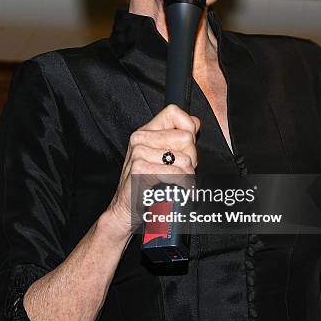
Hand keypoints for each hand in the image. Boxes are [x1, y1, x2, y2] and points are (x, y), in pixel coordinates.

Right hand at [108, 104, 199, 233]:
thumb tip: (195, 122)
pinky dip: (181, 184)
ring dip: (187, 175)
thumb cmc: (144, 185)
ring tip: (175, 182)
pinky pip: (176, 173)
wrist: (125, 209)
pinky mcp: (140, 168)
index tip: (186, 144)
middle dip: (191, 158)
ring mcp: (139, 153)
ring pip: (185, 159)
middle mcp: (140, 139)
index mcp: (146, 132)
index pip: (173, 111)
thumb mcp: (160, 156)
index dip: (187, 126)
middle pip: (186, 137)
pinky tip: (174, 189)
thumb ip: (176, 137)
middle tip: (180, 170)